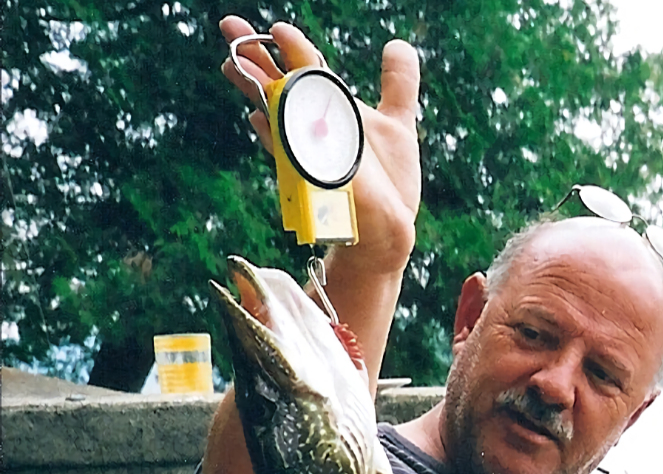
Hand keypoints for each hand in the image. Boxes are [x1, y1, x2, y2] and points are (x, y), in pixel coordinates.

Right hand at [218, 16, 420, 271]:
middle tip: (230, 25)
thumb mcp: (399, 121)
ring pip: (279, 116)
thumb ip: (398, 82)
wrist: (390, 226)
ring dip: (257, 91)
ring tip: (235, 64)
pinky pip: (293, 156)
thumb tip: (397, 44)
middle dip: (255, 58)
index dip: (289, 47)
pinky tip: (259, 119)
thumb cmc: (388, 179)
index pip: (304, 70)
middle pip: (279, 86)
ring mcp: (312, 152)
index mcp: (330, 109)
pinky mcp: (317, 180)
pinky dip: (277, 138)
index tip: (276, 27)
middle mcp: (314, 128)